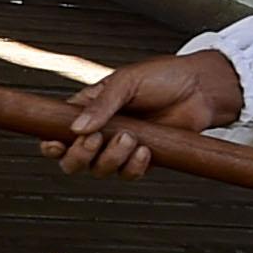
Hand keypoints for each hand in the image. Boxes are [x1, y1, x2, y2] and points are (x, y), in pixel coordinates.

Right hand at [53, 49, 243, 176]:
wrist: (200, 89)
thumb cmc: (162, 77)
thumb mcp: (126, 82)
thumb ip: (101, 105)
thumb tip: (77, 128)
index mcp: (88, 109)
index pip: (58, 133)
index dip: (51, 144)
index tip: (55, 145)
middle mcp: (100, 132)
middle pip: (73, 161)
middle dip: (81, 156)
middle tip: (97, 140)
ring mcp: (120, 148)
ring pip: (100, 170)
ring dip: (112, 158)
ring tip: (131, 137)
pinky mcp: (142, 160)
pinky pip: (127, 174)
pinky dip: (134, 167)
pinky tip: (146, 150)